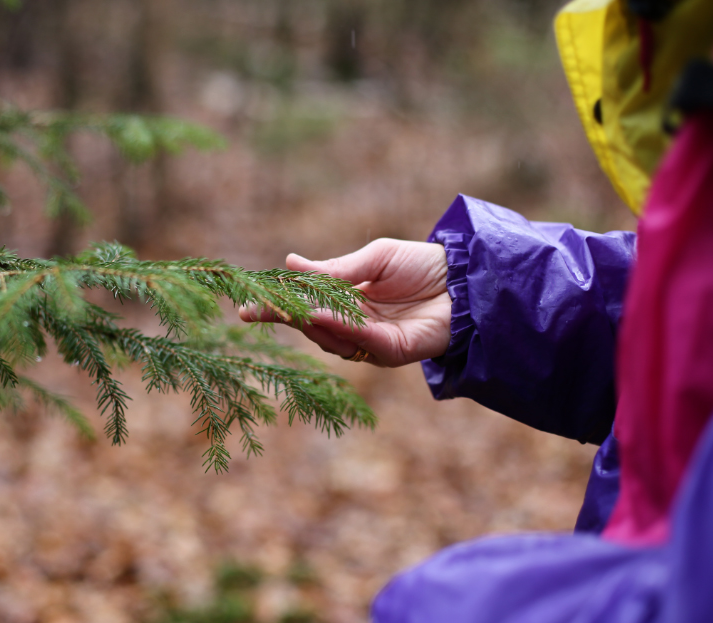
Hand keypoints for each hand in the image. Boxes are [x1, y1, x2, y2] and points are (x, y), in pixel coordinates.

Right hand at [239, 238, 450, 366]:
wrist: (466, 278)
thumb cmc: (423, 264)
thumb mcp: (373, 258)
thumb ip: (334, 269)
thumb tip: (291, 262)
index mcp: (349, 300)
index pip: (306, 304)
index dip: (277, 305)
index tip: (246, 305)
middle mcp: (356, 324)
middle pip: (311, 326)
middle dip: (284, 318)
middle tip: (257, 310)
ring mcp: (371, 341)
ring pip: (329, 338)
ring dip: (310, 323)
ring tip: (293, 308)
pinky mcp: (391, 352)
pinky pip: (358, 342)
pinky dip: (338, 329)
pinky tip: (319, 315)